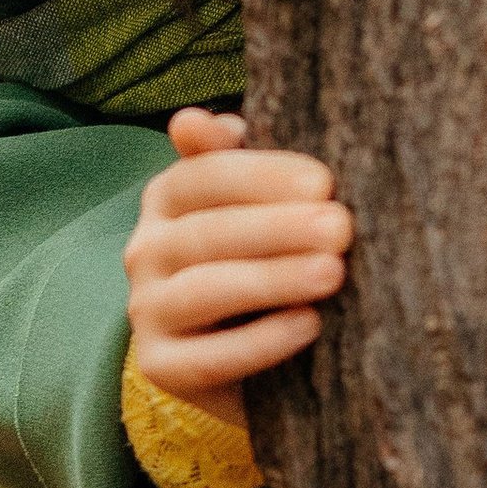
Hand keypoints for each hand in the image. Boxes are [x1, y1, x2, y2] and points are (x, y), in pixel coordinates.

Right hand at [124, 107, 352, 413]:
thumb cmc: (259, 258)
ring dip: (272, 280)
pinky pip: (208, 358)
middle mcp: (145, 250)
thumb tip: (204, 121)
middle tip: (341, 227)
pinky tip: (309, 325)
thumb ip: (237, 159)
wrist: (241, 359)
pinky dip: (260, 343)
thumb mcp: (253, 205)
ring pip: (204, 291)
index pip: (205, 175)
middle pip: (206, 233)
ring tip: (332, 273)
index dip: (263, 176)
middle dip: (278, 228)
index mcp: (167, 198)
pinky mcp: (159, 366)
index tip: (325, 182)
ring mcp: (147, 310)